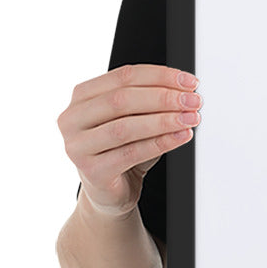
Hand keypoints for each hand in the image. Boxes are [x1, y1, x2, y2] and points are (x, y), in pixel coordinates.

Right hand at [58, 64, 201, 217]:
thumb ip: (151, 102)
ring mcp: (78, 146)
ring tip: (190, 118)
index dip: (160, 76)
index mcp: (82, 96)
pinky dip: (161, 143)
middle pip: (122, 100)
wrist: (110, 191)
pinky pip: (131, 153)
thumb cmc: (122, 149)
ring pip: (125, 127)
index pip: (123, 76)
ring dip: (164, 121)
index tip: (189, 81)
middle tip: (193, 100)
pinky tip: (181, 136)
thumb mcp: (135, 119)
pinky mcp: (92, 171)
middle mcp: (73, 119)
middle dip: (164, 98)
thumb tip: (185, 91)